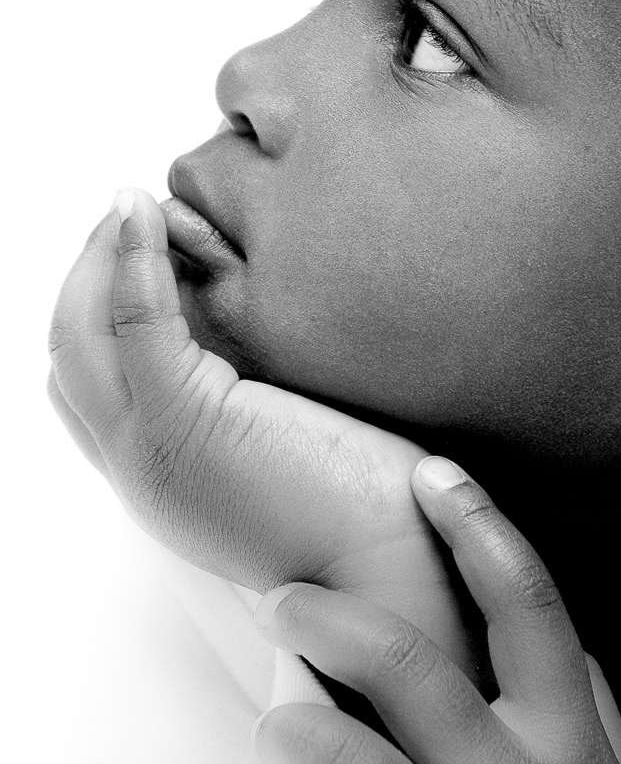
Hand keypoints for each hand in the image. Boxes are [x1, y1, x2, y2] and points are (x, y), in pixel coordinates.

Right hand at [48, 190, 481, 682]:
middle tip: (127, 214)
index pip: (93, 382)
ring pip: (79, 336)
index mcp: (165, 473)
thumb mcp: (288, 428)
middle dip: (88, 274)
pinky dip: (134, 258)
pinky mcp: (184, 425)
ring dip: (101, 258)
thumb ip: (248, 381)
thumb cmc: (372, 500)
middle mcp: (142, 468)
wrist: (401, 565)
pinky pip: (134, 323)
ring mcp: (152, 451)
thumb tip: (243, 307)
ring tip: (133, 205)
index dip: (104, 307)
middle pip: (69, 354)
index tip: (145, 246)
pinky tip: (149, 214)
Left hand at [251, 456, 620, 763]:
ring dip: (290, 722)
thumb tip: (563, 636)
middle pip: (408, 664)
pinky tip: (286, 763)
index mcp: (566, 736)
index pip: (526, 600)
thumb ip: (577, 704)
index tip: (428, 472)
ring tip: (274, 707)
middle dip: (333, 617)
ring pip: (343, 755)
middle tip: (280, 598)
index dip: (477, 524)